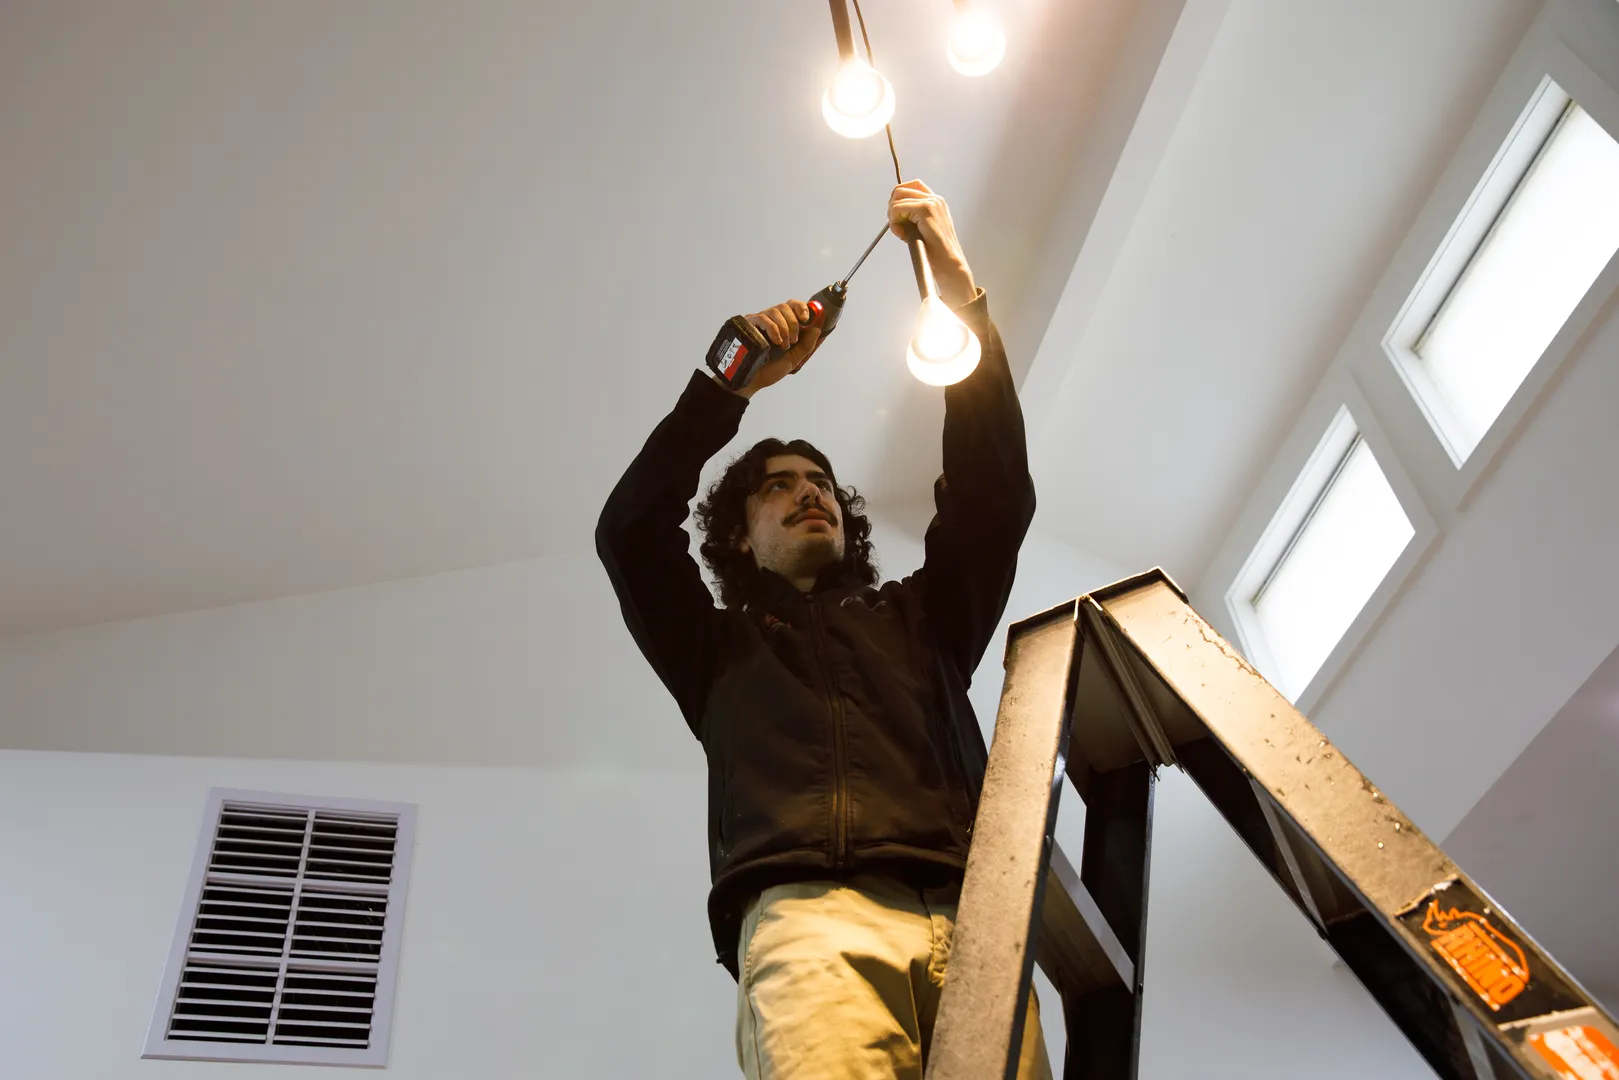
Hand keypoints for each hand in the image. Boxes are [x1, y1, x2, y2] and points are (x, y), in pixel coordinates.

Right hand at [730, 300, 821, 398]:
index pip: (792, 306)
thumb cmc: (771, 369)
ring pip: (775, 310)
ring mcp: (759, 322)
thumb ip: (806, 344)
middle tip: (793, 341)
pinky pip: (763, 318)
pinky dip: (773, 329)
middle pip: (785, 306)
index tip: (805, 319)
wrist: (754, 380)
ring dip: (784, 328)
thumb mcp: (794, 358)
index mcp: (782, 325)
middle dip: (793, 323)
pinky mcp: (748, 325)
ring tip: (783, 345)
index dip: (801, 307)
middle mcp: (771, 320)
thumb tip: (816, 328)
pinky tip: (775, 341)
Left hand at [888, 179, 976, 307]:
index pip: (911, 186)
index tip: (898, 217)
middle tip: (898, 227)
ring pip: (897, 198)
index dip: (898, 200)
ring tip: (901, 233)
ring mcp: (931, 202)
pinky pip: (897, 208)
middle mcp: (935, 198)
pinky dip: (894, 222)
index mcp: (936, 201)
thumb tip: (895, 214)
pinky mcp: (925, 210)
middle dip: (893, 208)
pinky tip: (902, 235)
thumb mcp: (923, 229)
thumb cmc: (938, 252)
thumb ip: (911, 218)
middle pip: (900, 190)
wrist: (949, 264)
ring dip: (893, 216)